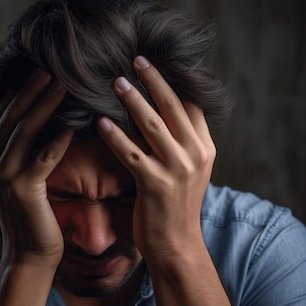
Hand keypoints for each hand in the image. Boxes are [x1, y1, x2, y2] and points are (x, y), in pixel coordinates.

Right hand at [0, 69, 72, 267]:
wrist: (28, 255)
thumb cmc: (32, 216)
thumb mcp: (20, 179)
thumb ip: (22, 153)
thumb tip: (42, 124)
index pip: (5, 115)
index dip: (21, 91)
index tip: (39, 70)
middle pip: (13, 116)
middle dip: (31, 89)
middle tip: (50, 66)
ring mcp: (4, 175)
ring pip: (24, 130)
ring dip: (44, 104)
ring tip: (61, 83)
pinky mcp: (23, 189)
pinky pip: (42, 156)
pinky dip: (57, 139)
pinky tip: (71, 123)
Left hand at [97, 56, 215, 262]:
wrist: (176, 246)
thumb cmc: (175, 207)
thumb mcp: (188, 172)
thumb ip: (181, 143)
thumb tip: (161, 114)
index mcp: (204, 149)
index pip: (191, 105)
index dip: (174, 82)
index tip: (155, 64)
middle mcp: (195, 155)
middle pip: (173, 107)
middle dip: (154, 80)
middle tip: (136, 59)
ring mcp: (177, 170)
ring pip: (153, 125)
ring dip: (133, 101)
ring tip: (115, 82)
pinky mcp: (155, 185)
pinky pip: (132, 153)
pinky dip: (115, 136)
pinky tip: (100, 122)